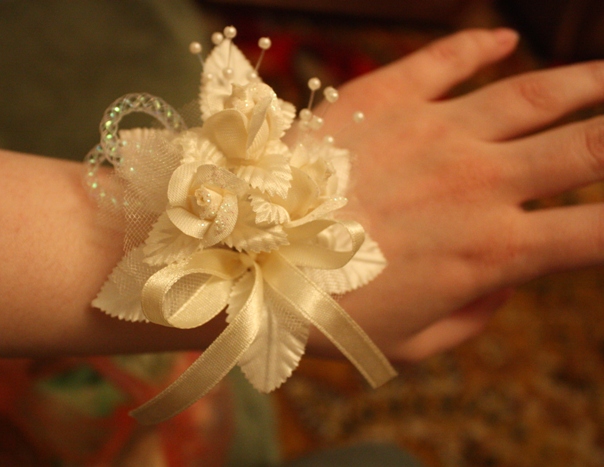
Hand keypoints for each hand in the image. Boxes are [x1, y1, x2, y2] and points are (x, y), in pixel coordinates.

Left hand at [315, 29, 603, 361]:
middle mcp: (476, 181)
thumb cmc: (321, 313)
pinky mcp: (384, 95)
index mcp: (490, 250)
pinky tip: (504, 37)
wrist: (235, 257)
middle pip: (587, 146)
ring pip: (534, 91)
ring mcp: (432, 130)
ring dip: (586, 80)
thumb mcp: (410, 343)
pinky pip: (446, 57)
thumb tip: (506, 278)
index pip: (598, 233)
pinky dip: (479, 43)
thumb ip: (475, 313)